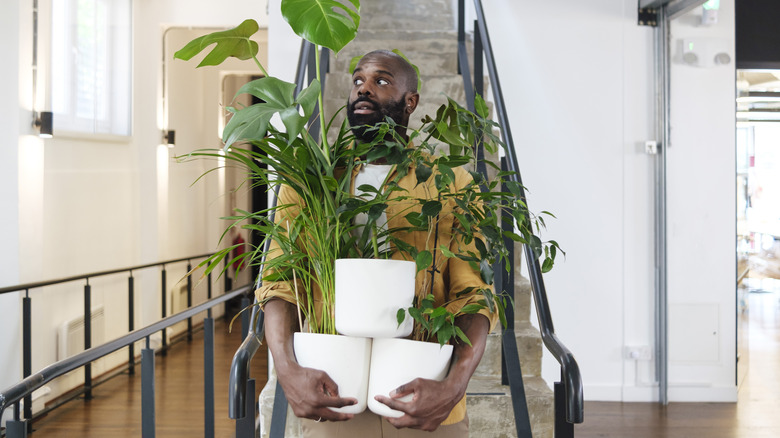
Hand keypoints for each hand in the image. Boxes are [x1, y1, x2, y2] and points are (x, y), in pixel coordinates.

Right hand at [264, 299, 355, 421]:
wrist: (288, 376)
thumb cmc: (304, 374)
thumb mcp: (322, 376)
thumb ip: (333, 387)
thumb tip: (338, 397)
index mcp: (317, 399)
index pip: (337, 403)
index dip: (348, 402)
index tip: (354, 402)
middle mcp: (310, 408)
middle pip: (332, 416)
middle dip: (343, 417)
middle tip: (350, 416)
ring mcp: (304, 412)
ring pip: (322, 418)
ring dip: (330, 415)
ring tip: (335, 410)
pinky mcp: (299, 413)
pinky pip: (314, 416)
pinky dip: (319, 413)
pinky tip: (322, 407)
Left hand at [373, 377, 461, 430]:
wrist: (451, 394)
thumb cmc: (435, 387)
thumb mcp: (417, 383)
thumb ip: (403, 389)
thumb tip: (392, 394)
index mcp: (413, 409)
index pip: (393, 406)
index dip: (383, 402)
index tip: (377, 398)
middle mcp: (418, 419)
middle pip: (397, 423)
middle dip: (389, 419)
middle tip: (385, 414)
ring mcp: (425, 425)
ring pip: (408, 426)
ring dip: (403, 420)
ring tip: (401, 413)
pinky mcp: (431, 427)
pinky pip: (418, 426)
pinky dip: (414, 422)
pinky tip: (414, 416)